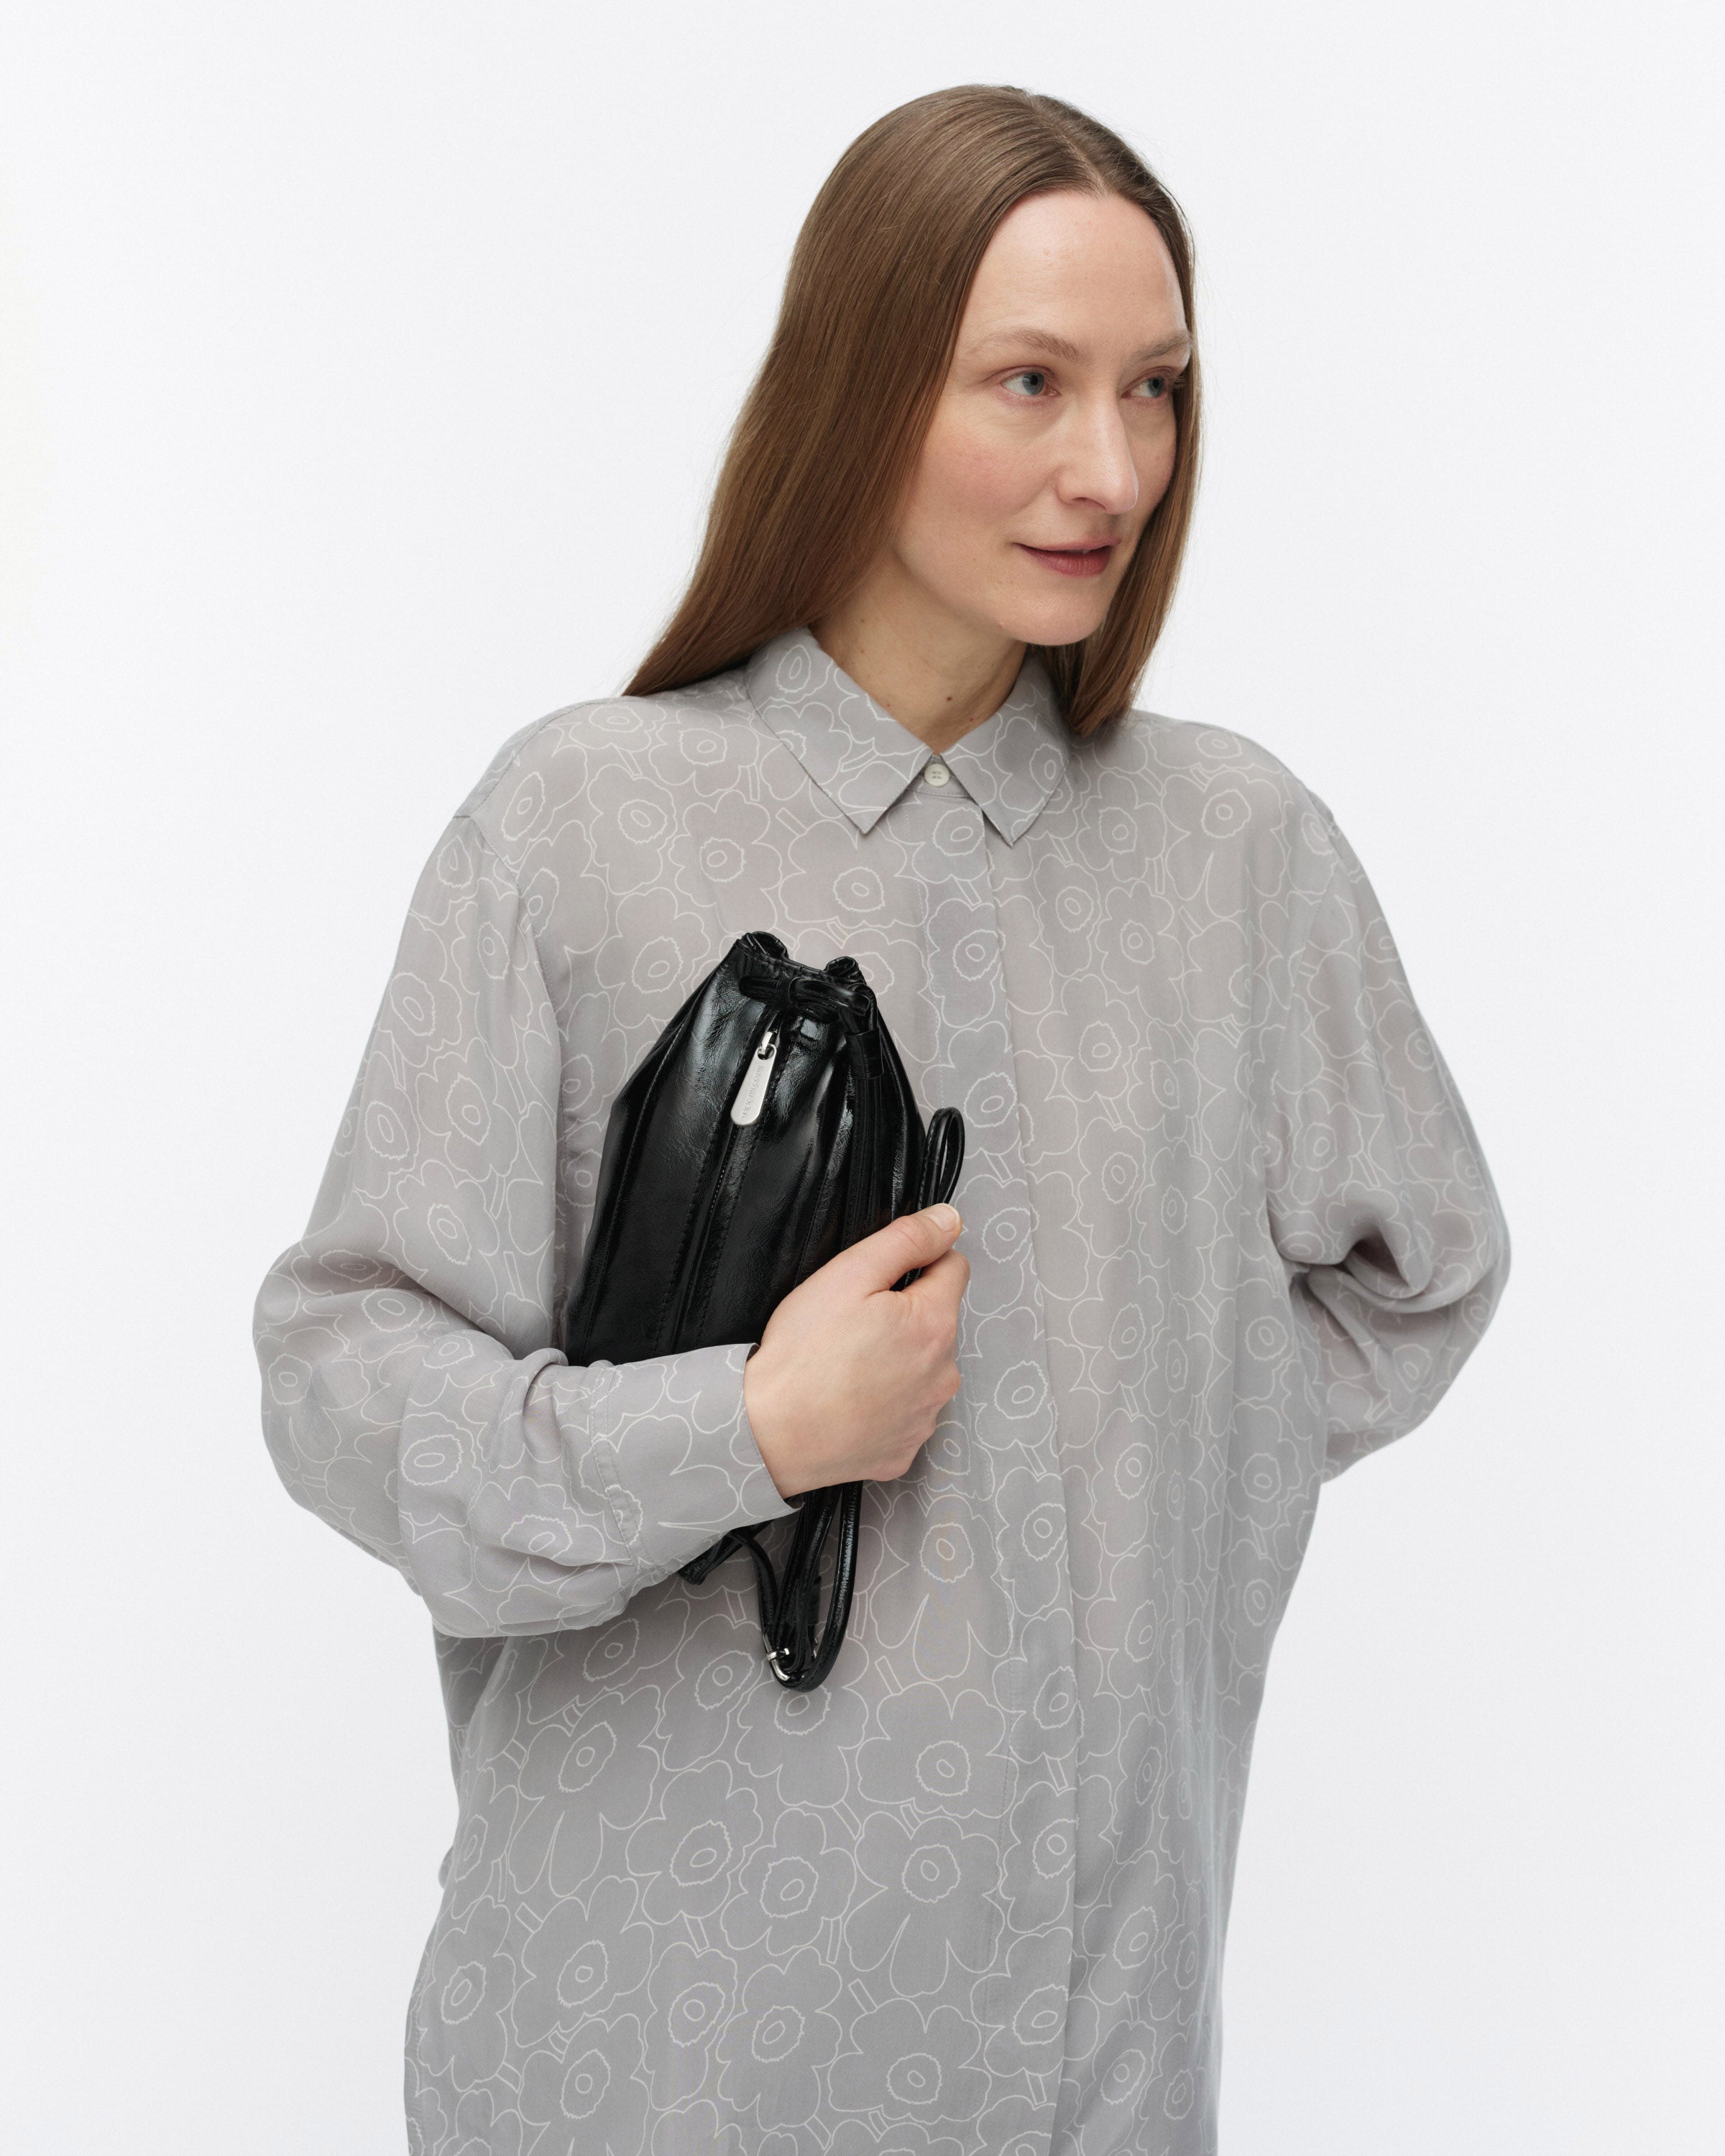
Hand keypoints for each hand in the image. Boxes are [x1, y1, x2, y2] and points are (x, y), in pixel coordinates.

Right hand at [742, 1204, 967, 1498]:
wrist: (770, 1438)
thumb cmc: (802, 1357)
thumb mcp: (848, 1275)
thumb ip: (906, 1241)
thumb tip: (948, 1221)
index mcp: (934, 1324)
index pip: (953, 1268)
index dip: (916, 1263)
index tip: (878, 1281)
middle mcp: (944, 1374)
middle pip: (937, 1322)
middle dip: (904, 1315)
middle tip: (850, 1326)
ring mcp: (926, 1417)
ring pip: (923, 1368)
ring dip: (897, 1361)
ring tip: (846, 1366)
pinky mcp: (906, 1450)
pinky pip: (904, 1413)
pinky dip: (883, 1404)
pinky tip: (848, 1401)